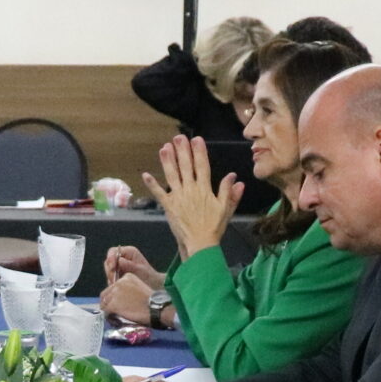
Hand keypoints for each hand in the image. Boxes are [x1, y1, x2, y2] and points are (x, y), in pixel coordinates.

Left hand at [100, 275, 155, 325]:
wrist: (157, 308)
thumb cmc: (154, 301)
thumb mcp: (141, 288)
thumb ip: (130, 290)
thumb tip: (123, 299)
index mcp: (127, 277)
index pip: (114, 286)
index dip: (115, 296)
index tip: (120, 303)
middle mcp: (118, 282)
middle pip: (106, 294)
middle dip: (109, 303)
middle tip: (115, 312)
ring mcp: (114, 293)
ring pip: (104, 303)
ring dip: (109, 311)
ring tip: (115, 317)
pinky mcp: (113, 304)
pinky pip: (106, 312)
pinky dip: (109, 317)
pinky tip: (116, 320)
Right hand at [104, 245, 164, 292]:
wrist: (152, 286)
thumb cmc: (148, 275)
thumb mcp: (140, 269)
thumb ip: (129, 265)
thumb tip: (119, 261)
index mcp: (128, 252)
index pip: (113, 252)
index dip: (111, 259)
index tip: (113, 268)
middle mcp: (122, 258)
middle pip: (108, 262)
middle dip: (110, 271)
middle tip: (114, 279)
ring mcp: (118, 267)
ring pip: (108, 271)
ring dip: (111, 278)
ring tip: (117, 284)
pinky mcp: (117, 275)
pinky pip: (110, 278)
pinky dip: (113, 283)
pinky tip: (118, 287)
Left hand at [144, 134, 241, 259]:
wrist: (201, 243)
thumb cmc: (214, 227)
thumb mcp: (225, 209)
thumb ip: (229, 192)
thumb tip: (234, 177)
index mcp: (205, 189)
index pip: (202, 166)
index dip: (199, 152)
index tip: (196, 139)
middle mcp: (191, 190)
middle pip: (186, 166)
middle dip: (182, 150)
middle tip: (178, 137)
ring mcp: (178, 197)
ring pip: (172, 175)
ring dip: (168, 161)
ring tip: (164, 147)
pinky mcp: (169, 206)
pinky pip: (159, 193)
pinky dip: (152, 184)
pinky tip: (146, 174)